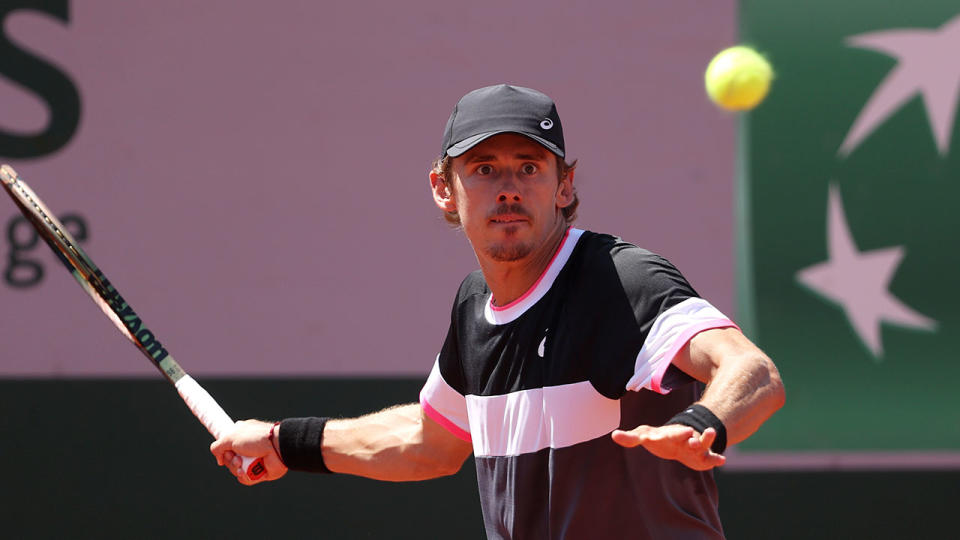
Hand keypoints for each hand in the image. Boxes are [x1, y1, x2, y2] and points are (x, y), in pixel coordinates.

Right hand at [210, 419, 287, 484]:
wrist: (277, 447)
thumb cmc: (257, 438)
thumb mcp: (231, 437)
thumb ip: (217, 447)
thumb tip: (219, 460)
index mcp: (240, 435)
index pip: (225, 446)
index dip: (224, 451)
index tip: (227, 451)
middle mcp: (246, 447)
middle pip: (229, 460)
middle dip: (231, 461)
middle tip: (237, 458)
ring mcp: (253, 459)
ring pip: (236, 470)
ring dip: (237, 469)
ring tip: (243, 464)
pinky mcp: (258, 471)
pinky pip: (245, 478)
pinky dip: (244, 477)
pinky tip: (246, 472)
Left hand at [611, 424, 725, 470]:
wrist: (678, 440)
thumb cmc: (659, 438)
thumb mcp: (644, 436)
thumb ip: (631, 438)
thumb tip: (614, 435)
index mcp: (669, 434)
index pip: (671, 434)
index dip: (676, 434)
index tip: (681, 431)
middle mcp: (684, 438)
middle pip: (688, 437)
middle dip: (692, 436)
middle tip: (692, 436)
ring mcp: (694, 447)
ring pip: (702, 443)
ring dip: (706, 439)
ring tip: (711, 433)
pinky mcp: (702, 458)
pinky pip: (710, 458)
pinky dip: (716, 458)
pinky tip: (722, 460)